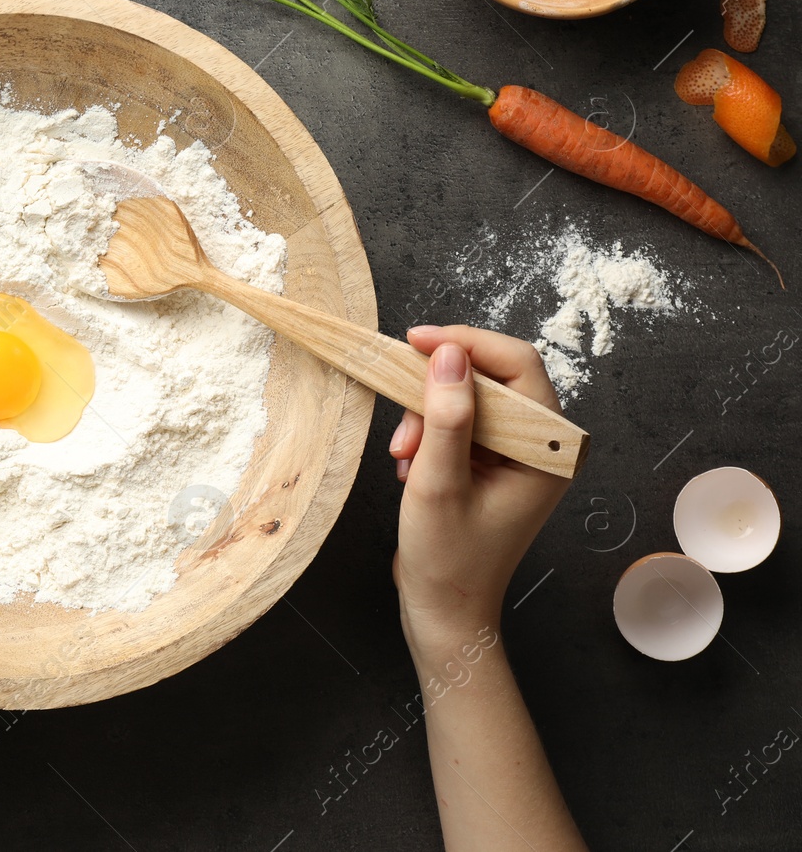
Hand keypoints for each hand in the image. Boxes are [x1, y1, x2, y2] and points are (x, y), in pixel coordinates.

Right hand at [387, 326, 571, 658]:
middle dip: (438, 392)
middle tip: (403, 424)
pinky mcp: (494, 462)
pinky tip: (413, 465)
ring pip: (469, 398)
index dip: (467, 344)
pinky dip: (429, 433)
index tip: (416, 341)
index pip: (518, 366)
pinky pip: (460, 422)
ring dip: (427, 417)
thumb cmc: (448, 561)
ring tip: (405, 456)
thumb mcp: (439, 484)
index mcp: (550, 452)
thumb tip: (448, 354)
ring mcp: (518, 455)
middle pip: (492, 378)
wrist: (444, 610)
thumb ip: (447, 417)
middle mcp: (543, 447)